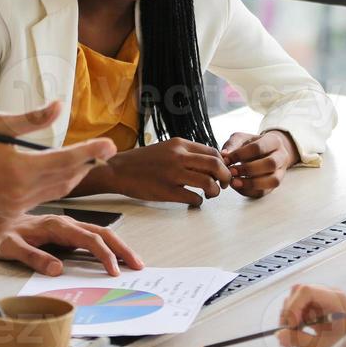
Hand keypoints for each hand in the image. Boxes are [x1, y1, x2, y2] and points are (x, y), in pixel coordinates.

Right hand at [0, 102, 115, 216]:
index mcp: (20, 168)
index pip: (66, 160)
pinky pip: (44, 198)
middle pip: (67, 177)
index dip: (90, 152)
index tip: (110, 144)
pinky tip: (64, 173)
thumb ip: (32, 119)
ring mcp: (17, 204)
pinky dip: (58, 185)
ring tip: (88, 160)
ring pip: (58, 190)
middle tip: (104, 150)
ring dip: (75, 175)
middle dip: (88, 164)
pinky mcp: (11, 210)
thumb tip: (59, 107)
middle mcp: (22, 190)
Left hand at [0, 210, 143, 277]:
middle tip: (138, 266)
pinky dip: (108, 245)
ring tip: (134, 261)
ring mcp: (67, 226)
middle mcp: (65, 223)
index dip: (104, 255)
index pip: (87, 239)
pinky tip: (115, 256)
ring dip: (118, 246)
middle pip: (102, 233)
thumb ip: (31, 256)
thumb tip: (57, 269)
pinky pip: (92, 237)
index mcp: (55, 226)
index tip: (114, 271)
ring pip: (100, 233)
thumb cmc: (0, 235)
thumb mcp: (8, 248)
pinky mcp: (66, 231)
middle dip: (122, 249)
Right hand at [98, 138, 231, 206]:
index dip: (222, 164)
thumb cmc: (143, 161)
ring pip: (208, 183)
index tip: (221, 173)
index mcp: (179, 144)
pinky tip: (194, 202)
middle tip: (224, 185)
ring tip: (210, 195)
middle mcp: (178, 156)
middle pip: (215, 165)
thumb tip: (208, 161)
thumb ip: (186, 152)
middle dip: (226, 177)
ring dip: (215, 191)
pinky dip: (199, 202)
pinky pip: (193, 198)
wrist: (119, 170)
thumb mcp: (166, 148)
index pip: (213, 151)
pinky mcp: (167, 191)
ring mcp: (173, 174)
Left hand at [220, 130, 299, 197]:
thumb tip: (225, 155)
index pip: (258, 147)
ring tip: (234, 182)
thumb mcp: (242, 138)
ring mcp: (281, 173)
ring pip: (272, 181)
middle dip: (248, 169)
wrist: (264, 153)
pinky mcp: (274, 186)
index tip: (226, 159)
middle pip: (270, 164)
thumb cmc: (251, 145)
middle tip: (231, 171)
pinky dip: (250, 191)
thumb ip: (232, 144)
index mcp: (274, 141)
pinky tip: (238, 186)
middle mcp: (281, 156)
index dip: (240, 154)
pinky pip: (265, 192)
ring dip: (251, 183)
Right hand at [277, 284, 345, 346]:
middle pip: (299, 293)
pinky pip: (301, 309)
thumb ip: (301, 340)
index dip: (294, 306)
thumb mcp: (325, 345)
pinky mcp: (319, 308)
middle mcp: (328, 295)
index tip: (290, 325)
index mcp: (335, 299)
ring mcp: (323, 300)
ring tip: (289, 338)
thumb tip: (280, 335)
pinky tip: (295, 335)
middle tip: (285, 334)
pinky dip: (294, 322)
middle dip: (289, 313)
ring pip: (297, 300)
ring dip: (290, 318)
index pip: (306, 291)